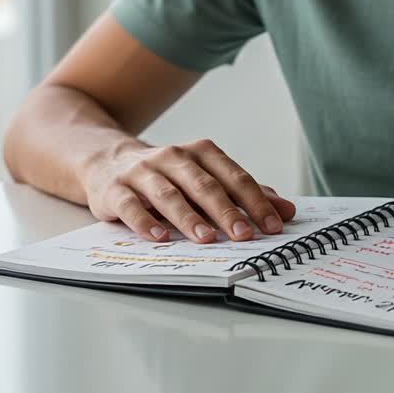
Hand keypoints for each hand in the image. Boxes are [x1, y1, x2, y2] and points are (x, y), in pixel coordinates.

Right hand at [85, 138, 296, 243]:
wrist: (106, 161)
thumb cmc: (168, 176)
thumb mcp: (205, 179)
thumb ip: (245, 194)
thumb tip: (287, 211)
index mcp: (201, 154)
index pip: (234, 177)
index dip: (255, 201)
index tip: (273, 226)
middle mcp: (173, 158)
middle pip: (204, 185)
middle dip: (225, 210)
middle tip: (244, 234)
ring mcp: (142, 172)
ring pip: (168, 194)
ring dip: (189, 217)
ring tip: (206, 238)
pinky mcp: (115, 189)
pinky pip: (131, 206)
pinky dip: (145, 222)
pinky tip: (160, 238)